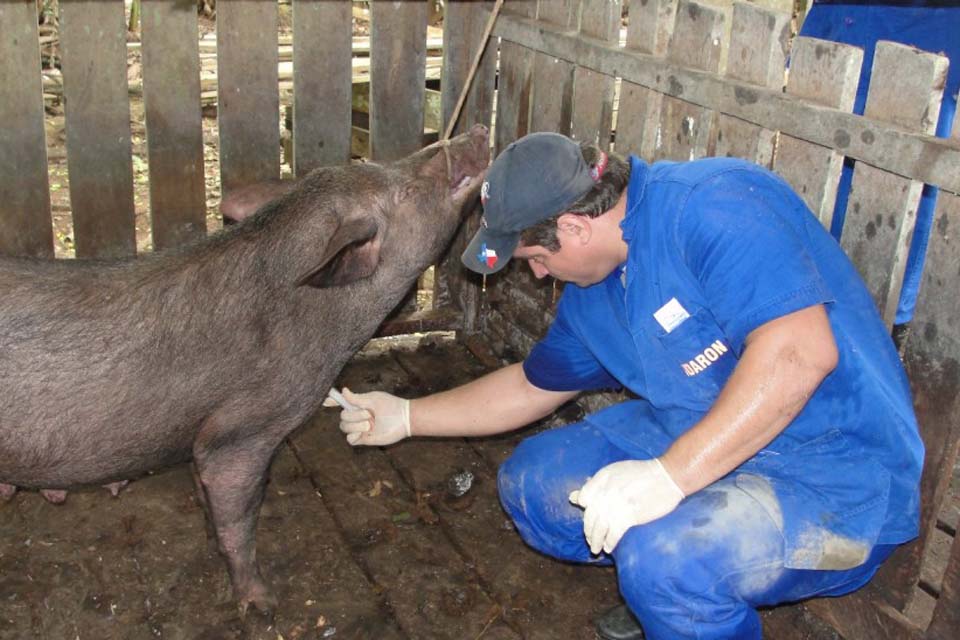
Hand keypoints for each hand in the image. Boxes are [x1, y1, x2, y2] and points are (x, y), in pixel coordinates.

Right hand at [322, 388, 410, 445]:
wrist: (404, 419)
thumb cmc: (391, 406)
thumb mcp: (372, 399)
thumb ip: (356, 398)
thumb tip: (343, 390)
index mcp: (359, 405)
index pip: (342, 403)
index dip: (333, 402)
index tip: (325, 401)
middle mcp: (358, 416)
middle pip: (342, 417)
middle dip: (353, 415)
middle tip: (369, 414)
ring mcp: (360, 428)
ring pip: (344, 428)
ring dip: (355, 425)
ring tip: (370, 424)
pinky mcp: (364, 439)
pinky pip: (350, 440)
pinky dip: (354, 435)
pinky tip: (364, 432)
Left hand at [569, 458, 684, 554]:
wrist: (667, 476)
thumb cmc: (643, 474)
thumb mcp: (615, 472)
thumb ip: (594, 485)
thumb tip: (574, 497)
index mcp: (602, 477)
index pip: (584, 498)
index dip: (585, 511)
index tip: (589, 519)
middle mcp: (606, 490)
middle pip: (590, 516)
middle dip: (588, 530)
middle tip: (590, 540)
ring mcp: (617, 504)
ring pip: (599, 528)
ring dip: (595, 541)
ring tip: (595, 549)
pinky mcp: (629, 515)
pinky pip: (613, 534)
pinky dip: (609, 543)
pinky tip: (608, 548)